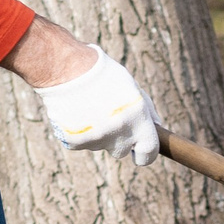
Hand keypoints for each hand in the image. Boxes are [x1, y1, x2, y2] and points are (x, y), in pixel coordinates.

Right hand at [31, 46, 159, 165]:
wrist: (66, 68)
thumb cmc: (103, 74)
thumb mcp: (132, 87)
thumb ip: (147, 109)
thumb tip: (157, 127)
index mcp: (138, 120)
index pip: (149, 153)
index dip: (145, 155)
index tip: (140, 152)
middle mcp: (119, 133)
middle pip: (121, 151)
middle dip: (117, 139)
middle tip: (107, 118)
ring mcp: (96, 139)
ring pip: (99, 145)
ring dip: (97, 133)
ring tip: (88, 108)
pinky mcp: (74, 142)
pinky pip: (80, 143)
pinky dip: (78, 132)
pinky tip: (75, 112)